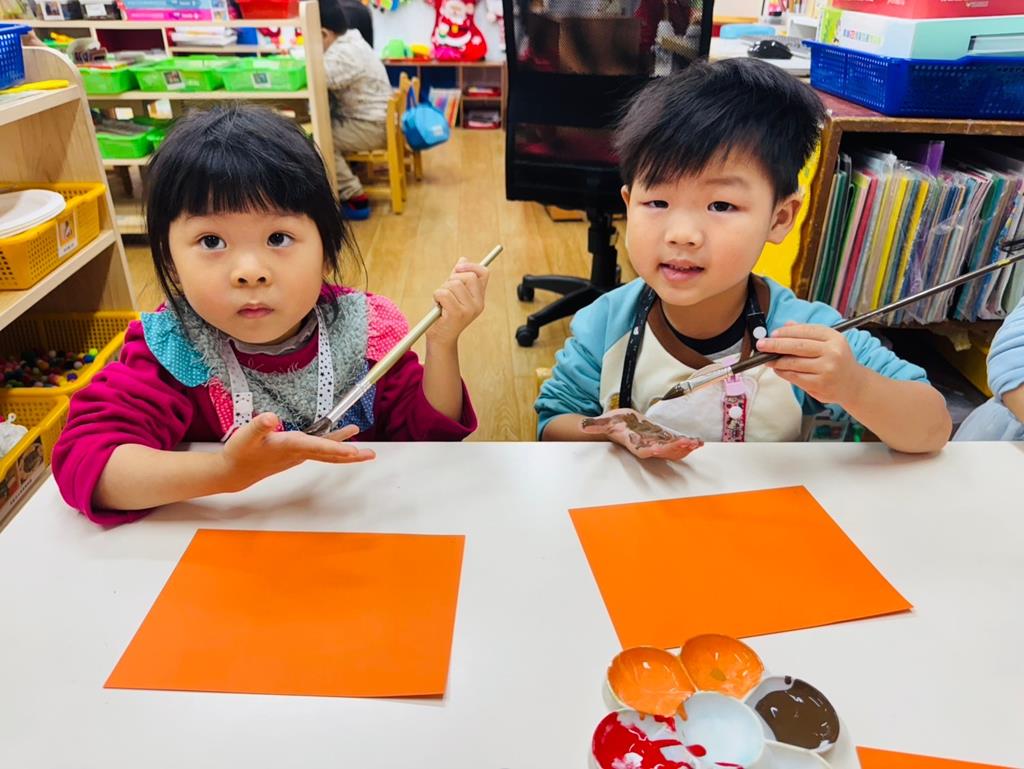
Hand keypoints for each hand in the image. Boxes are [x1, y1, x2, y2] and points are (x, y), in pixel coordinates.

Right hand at [219, 413, 374, 491]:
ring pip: (327, 454)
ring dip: (346, 451)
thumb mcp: (245, 436)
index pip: (317, 447)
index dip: (336, 448)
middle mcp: (297, 453)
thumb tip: (270, 418)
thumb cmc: (239, 453)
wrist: (233, 472)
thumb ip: (258, 426)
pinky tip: (340, 444)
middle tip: (371, 454)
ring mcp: (297, 456)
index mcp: (289, 446)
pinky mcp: (295, 455)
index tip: (353, 451)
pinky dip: (333, 449)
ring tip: (363, 447)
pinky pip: (320, 453)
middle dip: (351, 455)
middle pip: (330, 454)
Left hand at [426, 258, 488, 346]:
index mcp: (479, 298)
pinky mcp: (458, 314)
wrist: (440, 338)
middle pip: (468, 276)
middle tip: (445, 291)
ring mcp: (469, 309)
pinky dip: (436, 297)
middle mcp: (478, 303)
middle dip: (451, 279)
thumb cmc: (444, 315)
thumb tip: (463, 259)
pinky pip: (444, 293)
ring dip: (442, 290)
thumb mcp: (452, 293)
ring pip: (454, 284)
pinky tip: (438, 306)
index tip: (458, 267)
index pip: (483, 273)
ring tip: (441, 302)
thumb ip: (458, 277)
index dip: (471, 266)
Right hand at [581, 408, 702, 460]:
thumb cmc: (613, 424)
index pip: (644, 450)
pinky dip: (686, 445)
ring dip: (684, 448)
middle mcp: (647, 447)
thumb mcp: (602, 422)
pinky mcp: (663, 439)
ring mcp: (656, 444)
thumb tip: (583, 426)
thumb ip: (593, 425)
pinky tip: (697, 442)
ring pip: (671, 450)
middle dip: (675, 448)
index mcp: (634, 444)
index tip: (663, 448)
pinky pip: (676, 445)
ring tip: (696, 444)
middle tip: (688, 444)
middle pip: (662, 451)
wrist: (620, 426)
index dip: (654, 450)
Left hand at [756, 321, 864, 405]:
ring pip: (793, 363)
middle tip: (762, 344)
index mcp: (834, 338)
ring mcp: (826, 369)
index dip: (786, 332)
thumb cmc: (838, 361)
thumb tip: (787, 325)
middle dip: (776, 345)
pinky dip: (783, 372)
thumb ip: (809, 333)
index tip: (773, 333)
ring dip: (776, 361)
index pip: (806, 330)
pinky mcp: (819, 384)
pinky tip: (778, 369)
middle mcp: (832, 352)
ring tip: (767, 359)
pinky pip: (795, 377)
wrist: (854, 384)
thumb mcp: (829, 343)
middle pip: (798, 346)